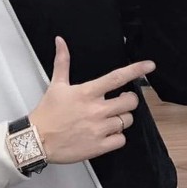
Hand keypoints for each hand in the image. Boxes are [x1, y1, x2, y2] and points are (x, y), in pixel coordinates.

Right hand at [29, 36, 154, 163]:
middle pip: (130, 101)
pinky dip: (117, 136)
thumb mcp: (56, 85)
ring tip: (108, 119)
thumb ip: (62, 62)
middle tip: (120, 102)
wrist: (37, 140)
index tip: (149, 66)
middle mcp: (96, 110)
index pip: (117, 77)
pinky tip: (106, 133)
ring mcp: (99, 129)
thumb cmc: (47, 113)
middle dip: (128, 100)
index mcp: (87, 92)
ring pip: (127, 121)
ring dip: (122, 119)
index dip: (136, 70)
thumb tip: (60, 41)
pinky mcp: (99, 146)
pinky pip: (121, 140)